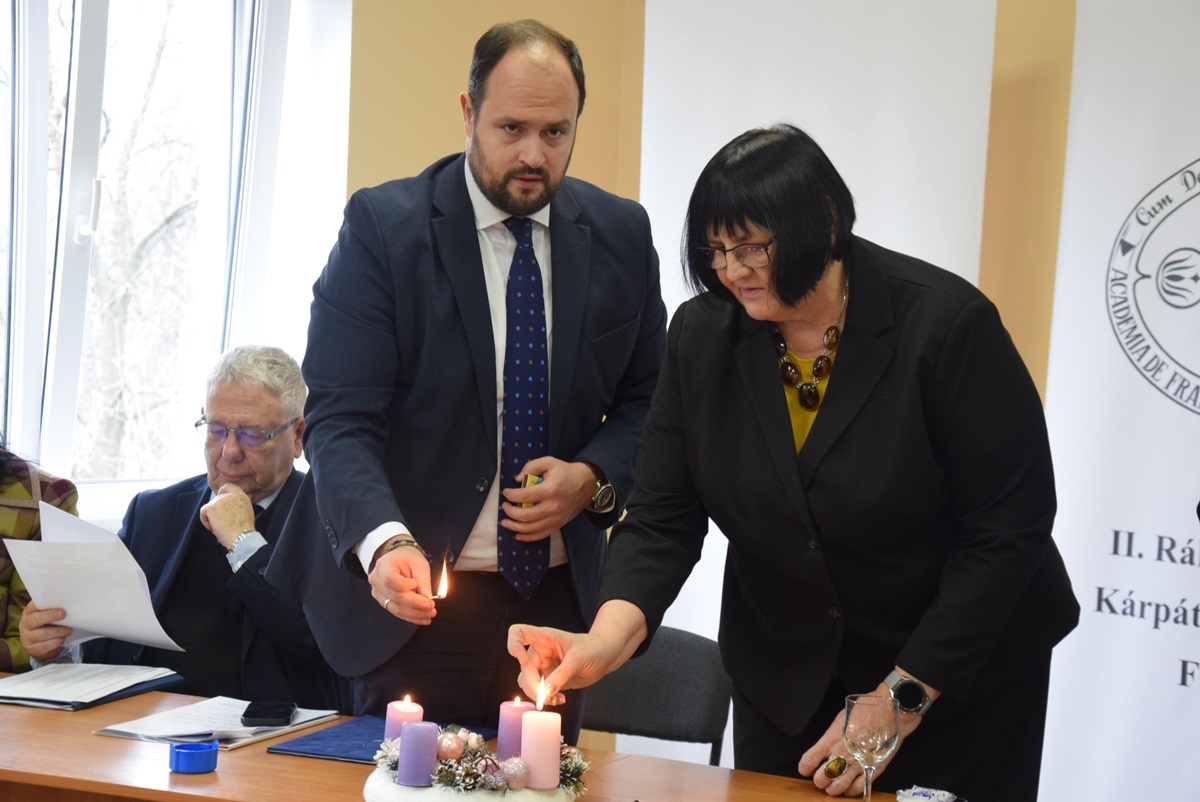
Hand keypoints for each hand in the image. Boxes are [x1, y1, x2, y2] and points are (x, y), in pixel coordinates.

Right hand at [18, 600, 71, 661]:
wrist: (39, 646)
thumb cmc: (46, 626)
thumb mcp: (46, 617)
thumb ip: (52, 610)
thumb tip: (67, 604)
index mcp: (28, 614)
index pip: (32, 606)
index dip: (43, 604)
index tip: (56, 603)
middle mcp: (25, 625)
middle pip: (35, 619)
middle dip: (50, 616)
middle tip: (63, 614)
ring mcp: (27, 638)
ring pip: (42, 634)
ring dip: (59, 631)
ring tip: (68, 630)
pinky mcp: (32, 649)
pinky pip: (46, 646)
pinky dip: (57, 642)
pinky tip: (62, 639)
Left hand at [199, 483, 256, 548]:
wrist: (241, 537)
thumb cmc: (244, 529)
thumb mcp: (248, 510)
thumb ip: (242, 501)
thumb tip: (247, 495)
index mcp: (241, 495)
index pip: (227, 486)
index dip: (223, 494)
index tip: (223, 504)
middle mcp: (230, 495)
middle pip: (217, 498)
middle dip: (217, 510)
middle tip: (223, 521)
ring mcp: (220, 500)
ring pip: (210, 506)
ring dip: (212, 516)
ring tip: (220, 526)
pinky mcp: (211, 507)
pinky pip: (203, 512)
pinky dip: (205, 521)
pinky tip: (214, 528)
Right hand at [369, 541, 436, 625]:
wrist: (398, 560)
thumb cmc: (408, 558)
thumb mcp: (419, 564)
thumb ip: (423, 580)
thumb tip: (427, 598)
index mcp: (383, 566)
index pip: (390, 580)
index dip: (405, 586)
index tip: (418, 585)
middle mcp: (376, 580)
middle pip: (395, 597)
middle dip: (416, 604)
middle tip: (432, 606)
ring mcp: (378, 593)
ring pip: (396, 608)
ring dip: (415, 613)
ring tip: (430, 614)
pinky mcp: (383, 601)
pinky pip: (397, 611)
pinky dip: (411, 616)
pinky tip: (423, 618)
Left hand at [500, 457, 595, 540]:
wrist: (586, 484)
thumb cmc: (565, 472)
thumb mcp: (549, 462)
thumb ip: (531, 467)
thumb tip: (518, 479)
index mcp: (550, 490)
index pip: (524, 496)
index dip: (511, 495)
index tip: (506, 492)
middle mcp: (553, 506)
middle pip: (525, 516)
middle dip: (510, 512)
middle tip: (505, 506)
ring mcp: (556, 518)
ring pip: (531, 528)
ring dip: (514, 527)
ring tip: (505, 522)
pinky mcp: (558, 524)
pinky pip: (540, 535)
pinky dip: (527, 537)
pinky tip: (517, 535)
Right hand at [506, 625, 623, 705]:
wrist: (605, 656)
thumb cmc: (593, 649)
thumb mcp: (578, 660)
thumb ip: (562, 675)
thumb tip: (546, 691)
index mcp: (544, 638)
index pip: (518, 632)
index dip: (513, 644)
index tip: (522, 660)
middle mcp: (539, 651)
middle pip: (523, 667)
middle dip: (532, 685)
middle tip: (546, 697)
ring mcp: (543, 666)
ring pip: (526, 682)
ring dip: (537, 695)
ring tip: (556, 699)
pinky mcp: (549, 679)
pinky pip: (538, 691)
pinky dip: (546, 699)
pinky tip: (560, 700)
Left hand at [798, 686, 923, 796]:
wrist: (887, 711)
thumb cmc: (864, 710)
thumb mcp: (839, 720)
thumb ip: (830, 737)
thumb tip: (825, 747)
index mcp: (830, 740)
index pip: (809, 761)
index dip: (805, 768)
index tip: (806, 768)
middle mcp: (841, 755)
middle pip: (821, 779)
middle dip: (820, 780)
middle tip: (823, 777)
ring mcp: (857, 764)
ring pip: (837, 788)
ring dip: (833, 789)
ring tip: (834, 785)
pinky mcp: (872, 770)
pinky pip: (857, 789)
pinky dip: (850, 791)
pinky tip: (849, 787)